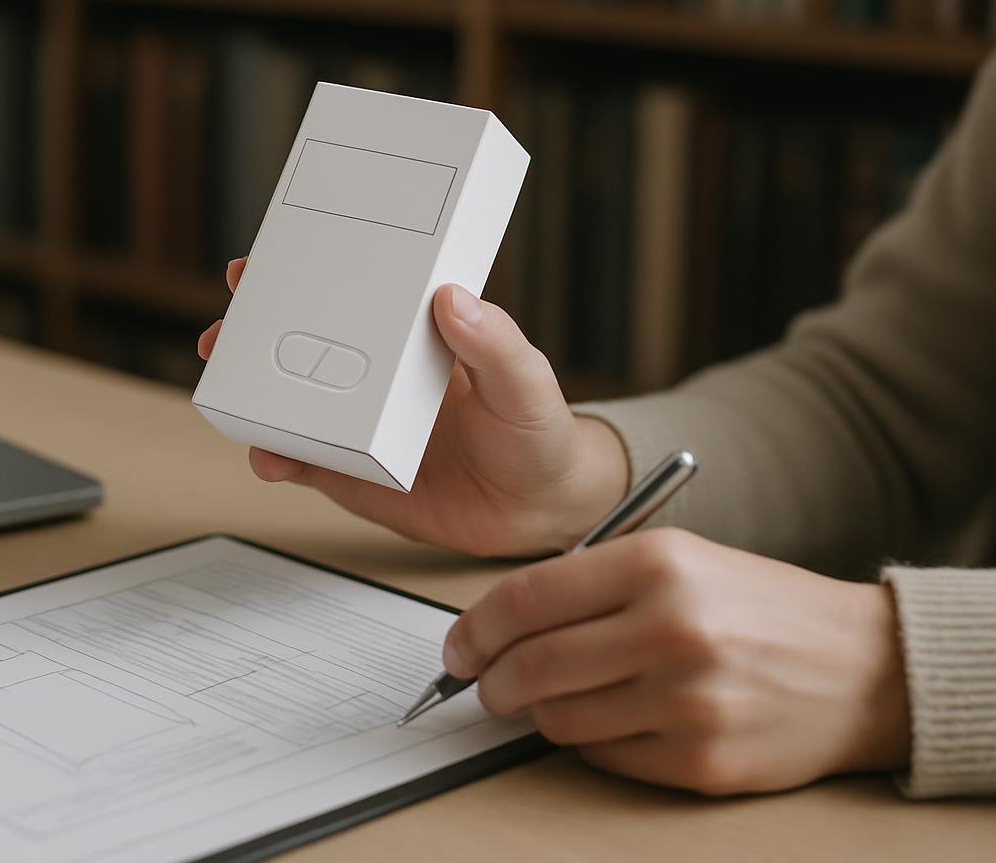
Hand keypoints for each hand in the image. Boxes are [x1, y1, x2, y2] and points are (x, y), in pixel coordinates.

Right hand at [198, 258, 627, 555]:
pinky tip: (268, 457)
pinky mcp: (351, 474)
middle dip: (249, 335)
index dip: (299, 276)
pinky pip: (301, 462)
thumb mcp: (526, 380)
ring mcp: (356, 425)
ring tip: (230, 398)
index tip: (262, 264)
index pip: (346, 295)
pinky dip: (276, 458)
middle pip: (296, 345)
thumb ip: (494, 343)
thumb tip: (455, 297)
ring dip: (250, 398)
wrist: (540, 510)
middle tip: (223, 333)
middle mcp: (373, 377)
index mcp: (409, 337)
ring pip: (286, 404)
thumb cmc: (538, 431)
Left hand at [443, 528, 911, 794]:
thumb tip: (495, 628)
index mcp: (656, 564)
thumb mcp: (678, 559)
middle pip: (531, 667)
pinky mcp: (702, 760)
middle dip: (493, 682)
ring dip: (542, 714)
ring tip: (559, 698)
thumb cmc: (756, 608)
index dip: (474, 631)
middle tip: (488, 685)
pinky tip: (615, 719)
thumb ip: (588, 584)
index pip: (524, 600)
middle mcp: (670, 628)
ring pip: (559, 720)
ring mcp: (688, 700)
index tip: (458, 649)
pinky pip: (605, 758)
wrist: (863, 668)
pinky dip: (593, 743)